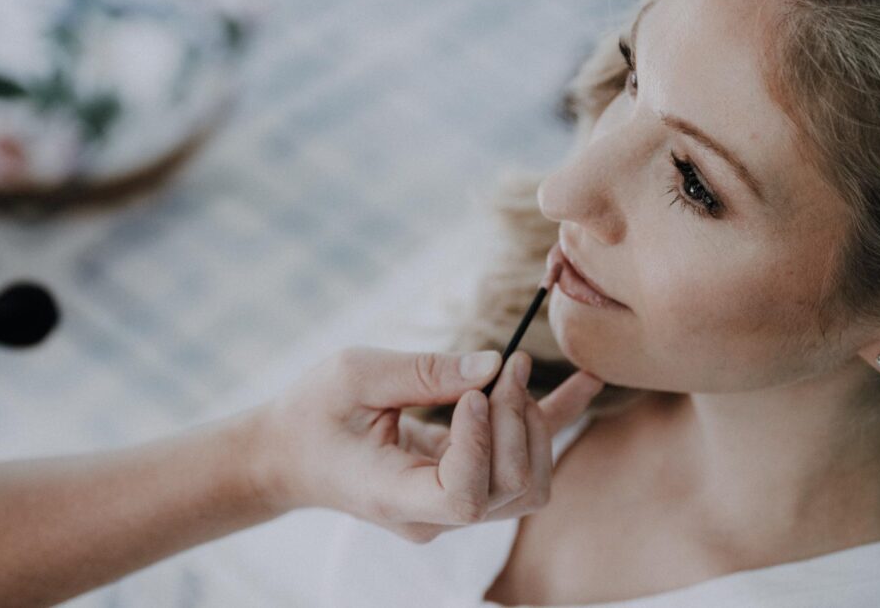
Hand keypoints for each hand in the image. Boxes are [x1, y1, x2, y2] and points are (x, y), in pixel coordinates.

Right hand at [263, 347, 602, 542]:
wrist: (292, 452)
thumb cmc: (311, 413)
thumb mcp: (353, 375)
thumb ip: (424, 370)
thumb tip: (494, 364)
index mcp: (395, 497)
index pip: (465, 497)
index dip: (483, 445)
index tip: (473, 394)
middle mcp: (433, 514)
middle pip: (511, 489)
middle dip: (519, 421)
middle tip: (508, 365)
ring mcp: (452, 505)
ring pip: (526, 481)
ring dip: (535, 423)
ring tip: (518, 372)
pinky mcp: (463, 481)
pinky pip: (520, 459)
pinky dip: (554, 419)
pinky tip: (587, 382)